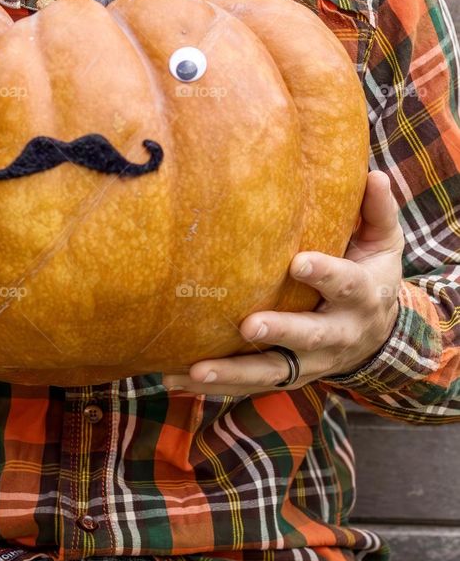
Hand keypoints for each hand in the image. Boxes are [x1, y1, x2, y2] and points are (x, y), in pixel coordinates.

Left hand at [162, 170, 403, 396]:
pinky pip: (251, 385)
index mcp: (362, 296)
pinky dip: (217, 385)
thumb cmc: (371, 273)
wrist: (380, 334)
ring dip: (234, 373)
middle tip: (249, 325)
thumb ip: (377, 211)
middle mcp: (338, 334)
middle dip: (280, 332)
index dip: (324, 273)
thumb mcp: (384, 243)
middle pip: (309, 337)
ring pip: (273, 372)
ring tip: (196, 371)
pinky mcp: (288, 376)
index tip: (298, 262)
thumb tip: (375, 175)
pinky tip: (175, 379)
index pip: (345, 284)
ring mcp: (311, 362)